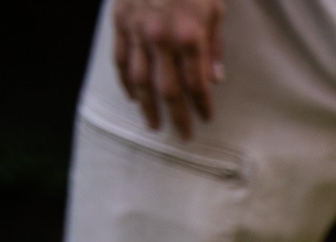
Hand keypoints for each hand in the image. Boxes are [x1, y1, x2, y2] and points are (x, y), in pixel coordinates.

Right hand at [112, 0, 226, 139]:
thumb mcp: (215, 10)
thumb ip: (214, 47)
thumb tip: (216, 81)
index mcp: (189, 35)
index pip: (196, 82)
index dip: (202, 104)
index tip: (206, 119)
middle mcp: (161, 38)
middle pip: (168, 89)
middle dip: (177, 115)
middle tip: (183, 135)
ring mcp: (137, 32)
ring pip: (140, 80)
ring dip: (148, 106)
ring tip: (154, 125)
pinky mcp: (120, 24)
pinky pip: (121, 61)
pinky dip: (127, 82)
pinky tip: (133, 97)